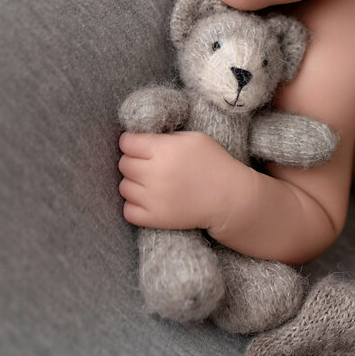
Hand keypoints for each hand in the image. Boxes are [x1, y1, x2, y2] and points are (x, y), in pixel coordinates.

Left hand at [118, 131, 248, 231]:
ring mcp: (154, 198)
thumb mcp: (194, 138)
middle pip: (124, 164)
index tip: (140, 145)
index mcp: (165, 150)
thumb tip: (140, 137)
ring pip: (123, 187)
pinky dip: (134, 205)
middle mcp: (156, 174)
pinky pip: (127, 210)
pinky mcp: (155, 218)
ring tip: (151, 182)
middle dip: (134, 161)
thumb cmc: (214, 164)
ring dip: (134, 183)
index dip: (132, 142)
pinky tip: (149, 199)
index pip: (127, 142)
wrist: (230, 199)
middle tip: (149, 164)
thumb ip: (165, 136)